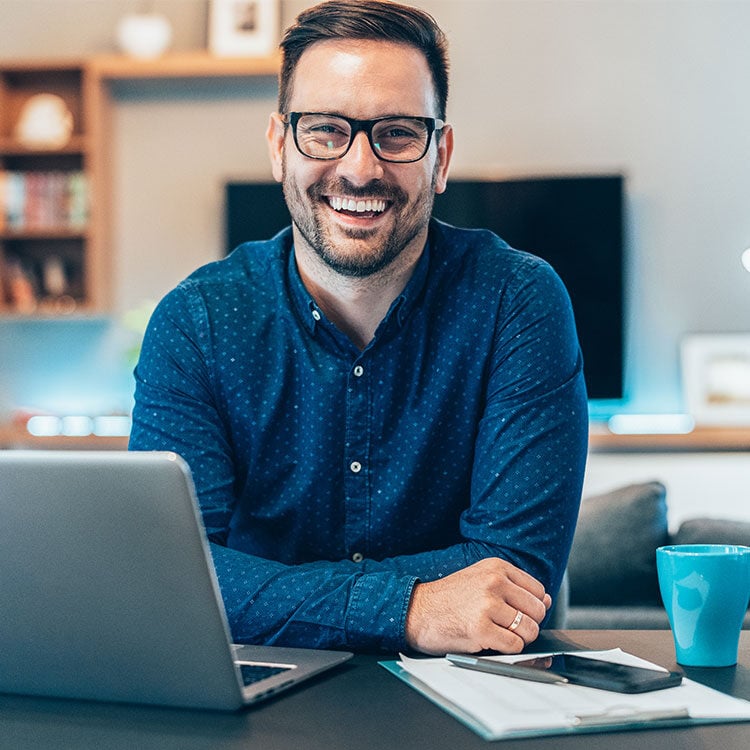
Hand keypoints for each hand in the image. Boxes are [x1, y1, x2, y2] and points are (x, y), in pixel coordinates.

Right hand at [404, 557, 551, 654]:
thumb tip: (546, 599)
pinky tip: (488, 641)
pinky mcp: (480, 628)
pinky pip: (515, 646)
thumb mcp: (481, 581)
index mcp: (496, 567)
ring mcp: (487, 604)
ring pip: (529, 630)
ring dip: (517, 639)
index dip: (530, 607)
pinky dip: (506, 650)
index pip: (538, 590)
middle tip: (504, 626)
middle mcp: (494, 581)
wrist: (415, 610)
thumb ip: (515, 588)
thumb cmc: (448, 598)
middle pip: (537, 611)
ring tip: (495, 634)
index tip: (513, 612)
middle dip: (526, 625)